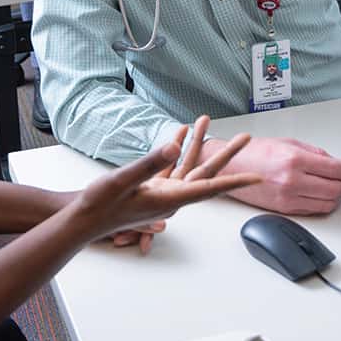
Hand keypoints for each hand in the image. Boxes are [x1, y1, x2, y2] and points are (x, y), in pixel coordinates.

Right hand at [68, 116, 259, 243]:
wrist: (82, 220)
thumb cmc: (99, 204)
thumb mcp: (122, 180)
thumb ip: (149, 163)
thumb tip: (174, 147)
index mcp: (170, 198)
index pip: (210, 187)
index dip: (236, 181)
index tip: (258, 177)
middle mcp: (171, 197)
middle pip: (206, 173)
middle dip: (226, 154)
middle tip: (245, 137)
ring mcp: (162, 193)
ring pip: (189, 166)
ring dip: (198, 143)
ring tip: (205, 120)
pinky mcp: (151, 188)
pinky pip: (171, 166)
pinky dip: (176, 148)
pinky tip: (179, 133)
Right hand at [206, 134, 340, 215]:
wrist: (231, 168)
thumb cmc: (254, 153)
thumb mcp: (288, 143)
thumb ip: (314, 153)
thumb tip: (334, 163)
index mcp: (295, 159)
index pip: (336, 169)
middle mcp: (293, 180)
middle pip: (336, 189)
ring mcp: (289, 197)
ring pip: (328, 203)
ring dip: (337, 196)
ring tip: (335, 188)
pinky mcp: (284, 210)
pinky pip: (314, 210)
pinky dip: (323, 204)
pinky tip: (322, 196)